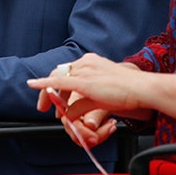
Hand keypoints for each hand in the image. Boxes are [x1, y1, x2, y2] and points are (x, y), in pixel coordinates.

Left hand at [29, 55, 151, 148]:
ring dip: (51, 96)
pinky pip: (58, 82)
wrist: (141, 88)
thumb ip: (84, 103)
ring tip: (49, 110)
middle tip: (43, 106)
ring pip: (58, 81)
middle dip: (48, 90)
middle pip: (59, 74)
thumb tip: (70, 113)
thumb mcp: (102, 96)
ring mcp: (84, 71)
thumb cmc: (128, 91)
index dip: (55, 84)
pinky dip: (44, 84)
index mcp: (91, 61)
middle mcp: (85, 63)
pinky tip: (34, 86)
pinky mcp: (84, 82)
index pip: (67, 70)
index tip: (53, 97)